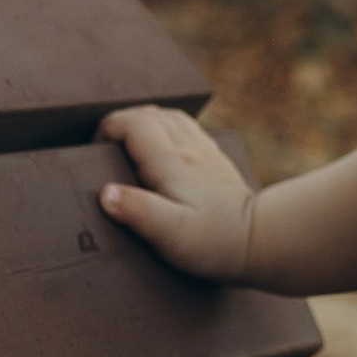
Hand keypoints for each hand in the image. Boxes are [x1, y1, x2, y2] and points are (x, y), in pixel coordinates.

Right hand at [99, 103, 257, 282]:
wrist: (263, 242)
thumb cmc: (214, 242)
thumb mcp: (170, 234)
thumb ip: (136, 211)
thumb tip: (104, 193)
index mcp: (171, 162)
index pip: (132, 124)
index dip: (107, 129)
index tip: (93, 151)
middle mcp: (189, 149)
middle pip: (149, 114)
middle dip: (121, 123)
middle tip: (104, 148)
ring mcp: (205, 153)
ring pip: (170, 117)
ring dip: (145, 122)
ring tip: (128, 143)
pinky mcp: (216, 163)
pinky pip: (188, 129)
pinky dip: (168, 129)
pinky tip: (164, 147)